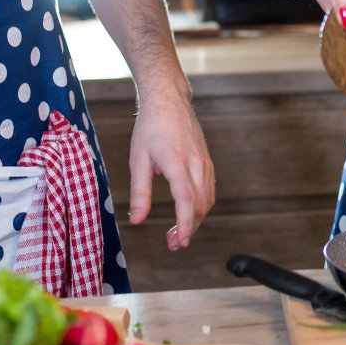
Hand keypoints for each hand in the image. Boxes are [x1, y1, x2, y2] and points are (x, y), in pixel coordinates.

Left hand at [126, 82, 214, 250]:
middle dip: (189, 228)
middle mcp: (196, 164)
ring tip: (178, 233)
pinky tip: (187, 213)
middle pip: (200, 205)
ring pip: (207, 200)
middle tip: (173, 244)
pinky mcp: (207, 162)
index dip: (185, 224)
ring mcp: (205, 162)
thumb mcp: (138, 160)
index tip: (181, 242)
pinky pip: (209, 190)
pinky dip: (200, 206)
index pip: (187, 200)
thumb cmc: (150, 128)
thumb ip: (139, 192)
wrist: (169, 101)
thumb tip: (136, 221)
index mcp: (177, 162)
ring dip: (195, 219)